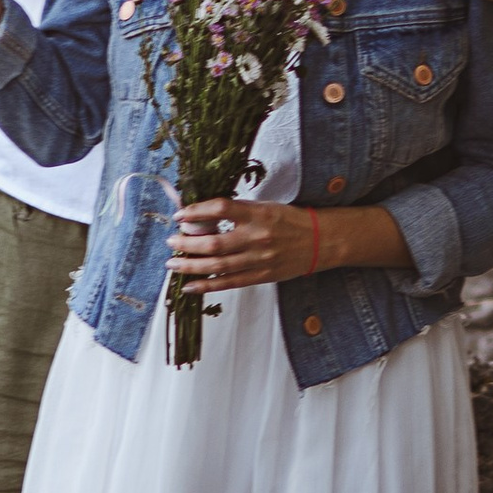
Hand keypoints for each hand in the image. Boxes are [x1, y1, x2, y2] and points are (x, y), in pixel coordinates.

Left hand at [170, 198, 326, 293]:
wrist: (320, 241)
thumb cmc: (289, 220)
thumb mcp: (264, 207)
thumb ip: (236, 211)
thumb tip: (201, 216)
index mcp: (258, 214)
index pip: (221, 209)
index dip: (196, 211)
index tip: (180, 215)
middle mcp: (257, 237)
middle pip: (214, 242)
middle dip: (187, 243)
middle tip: (171, 241)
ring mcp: (259, 259)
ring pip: (218, 265)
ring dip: (191, 266)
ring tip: (172, 264)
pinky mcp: (262, 276)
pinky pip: (229, 283)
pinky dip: (207, 286)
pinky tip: (189, 286)